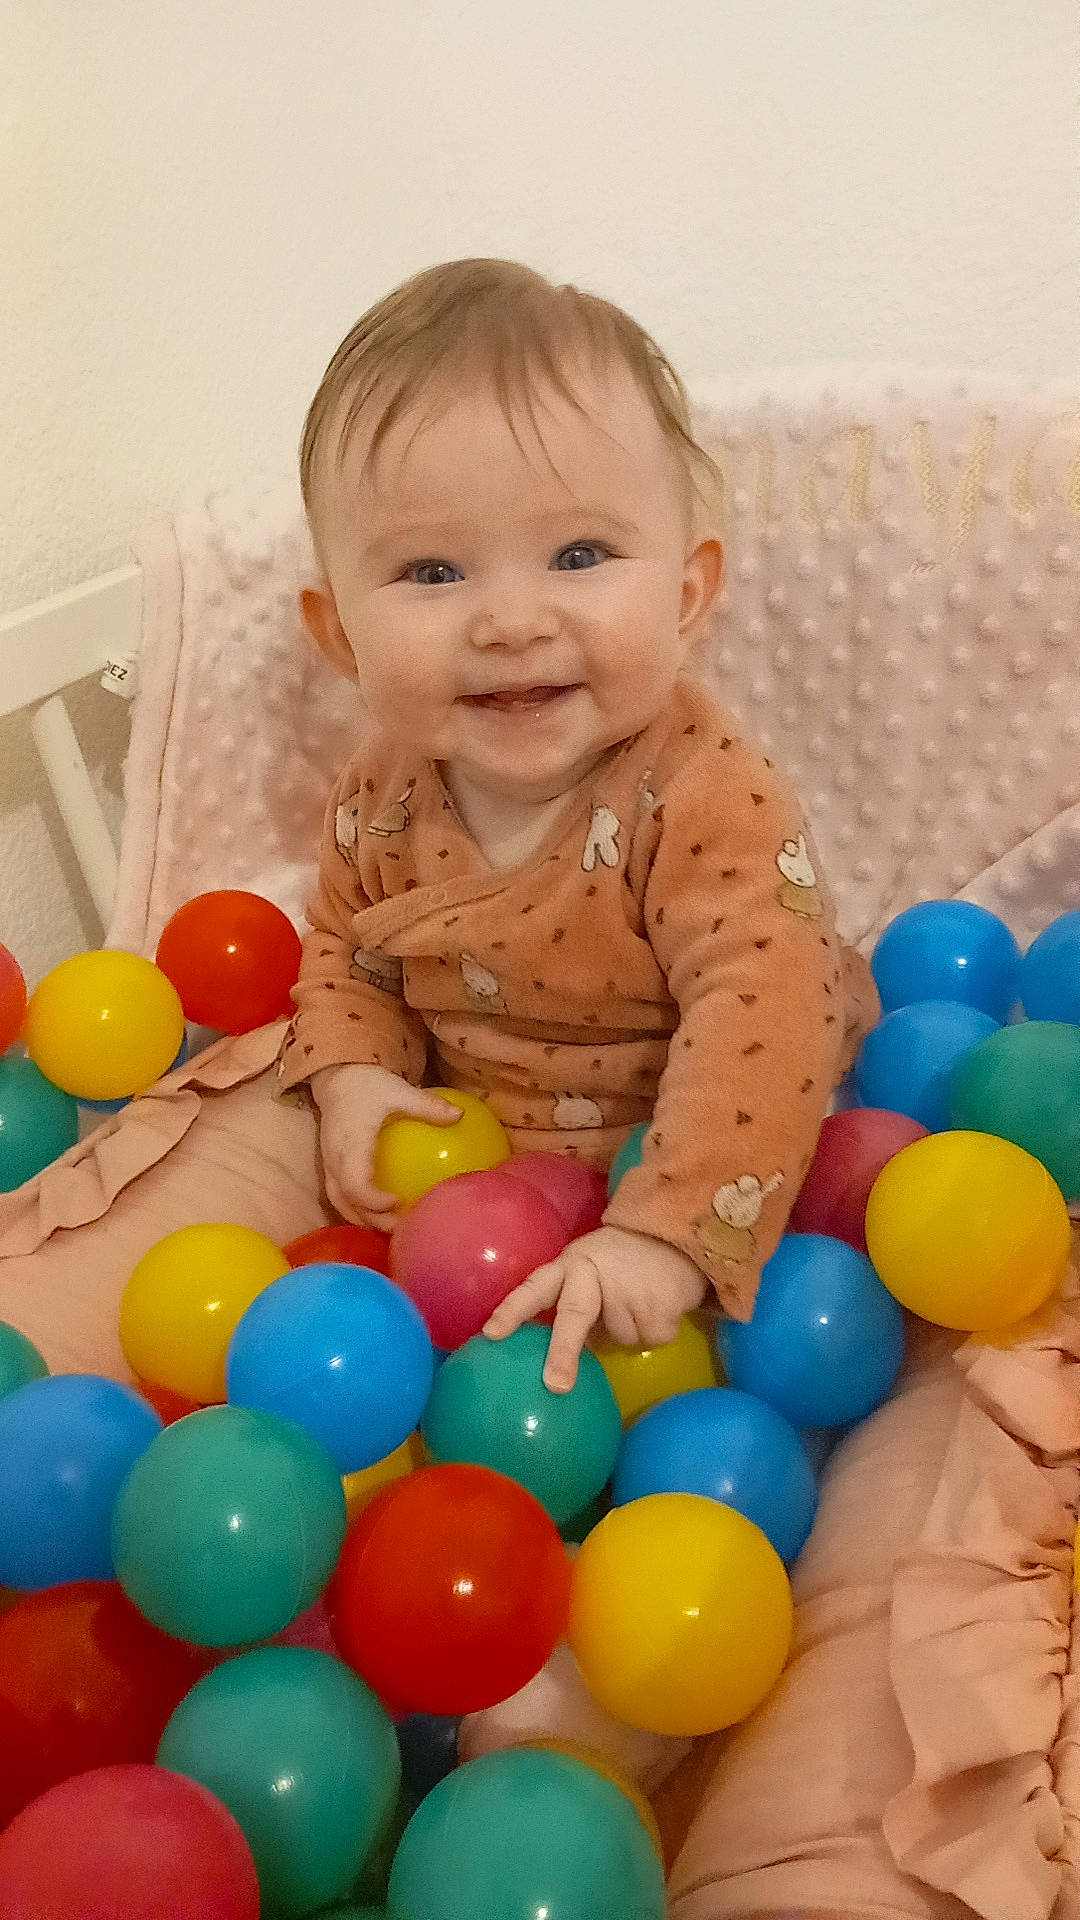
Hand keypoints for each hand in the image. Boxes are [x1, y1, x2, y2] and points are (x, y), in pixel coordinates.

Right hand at [311, 1064, 459, 1231]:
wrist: (336, 1078)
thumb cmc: (367, 1084)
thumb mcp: (398, 1089)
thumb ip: (427, 1105)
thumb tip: (460, 1115)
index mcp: (350, 1143)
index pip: (353, 1184)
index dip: (373, 1202)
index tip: (397, 1202)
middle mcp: (334, 1159)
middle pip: (347, 1203)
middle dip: (374, 1220)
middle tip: (406, 1226)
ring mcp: (329, 1164)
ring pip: (340, 1204)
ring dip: (365, 1219)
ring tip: (396, 1226)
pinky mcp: (331, 1166)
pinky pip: (341, 1196)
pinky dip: (360, 1209)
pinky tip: (385, 1212)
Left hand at [484, 1224, 706, 1392]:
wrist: (674, 1234)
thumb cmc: (621, 1264)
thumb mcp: (589, 1276)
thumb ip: (575, 1309)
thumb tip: (559, 1360)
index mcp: (569, 1266)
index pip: (534, 1289)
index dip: (513, 1311)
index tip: (491, 1335)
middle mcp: (594, 1274)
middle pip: (575, 1315)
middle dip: (563, 1351)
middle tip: (556, 1385)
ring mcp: (629, 1287)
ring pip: (621, 1336)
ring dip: (630, 1331)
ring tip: (641, 1301)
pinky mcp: (661, 1301)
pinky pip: (652, 1338)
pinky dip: (656, 1331)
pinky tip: (661, 1305)